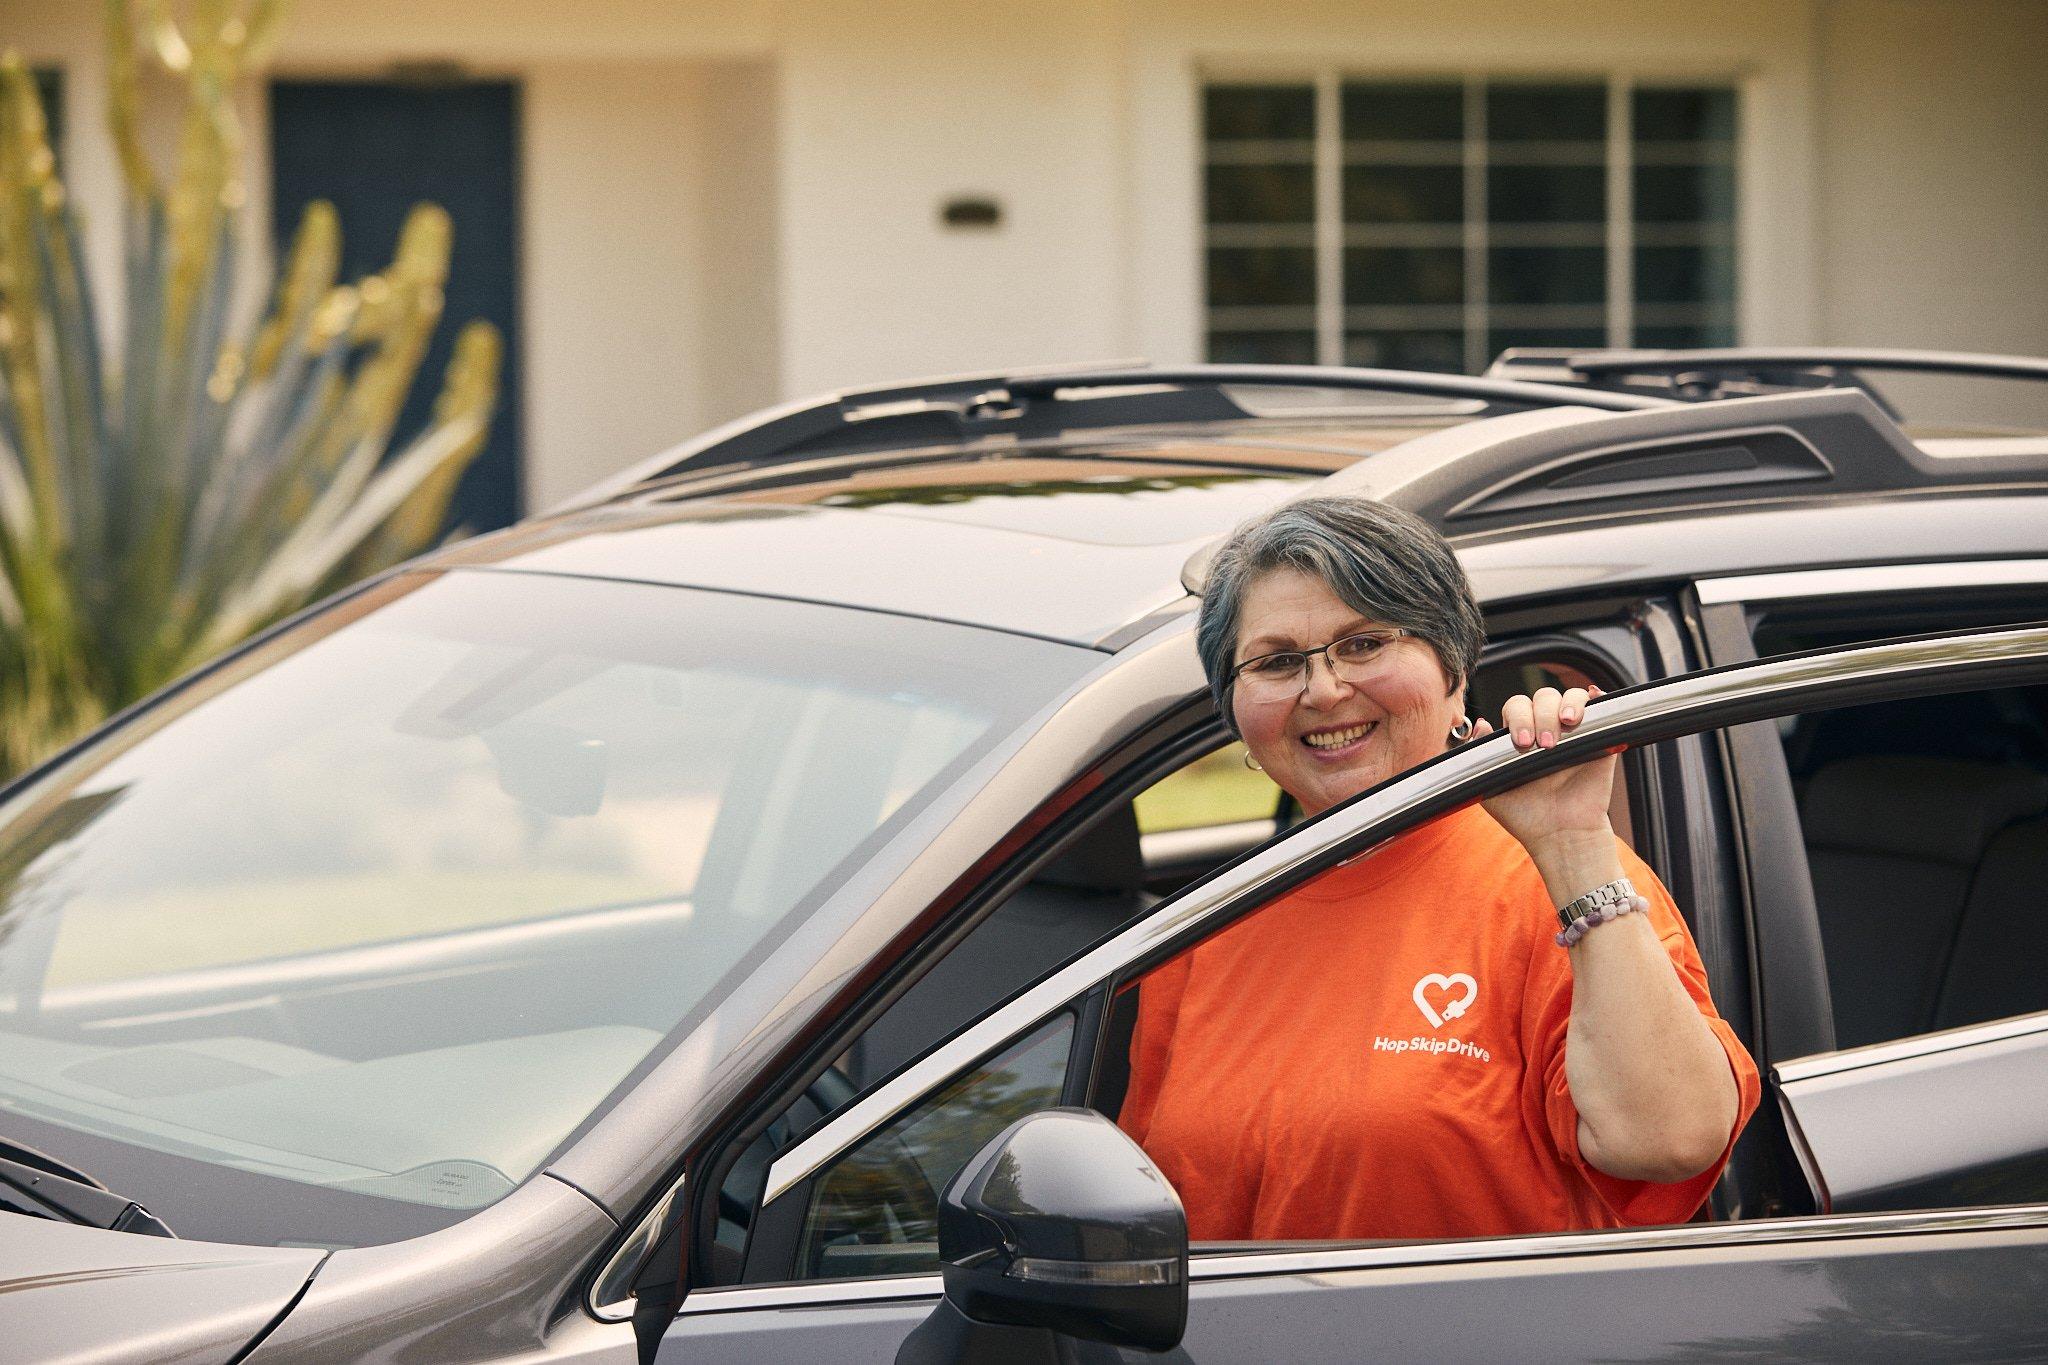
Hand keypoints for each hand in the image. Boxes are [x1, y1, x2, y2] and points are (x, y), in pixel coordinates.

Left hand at [1469, 686, 1618, 853]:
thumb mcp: (1490, 786)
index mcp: (1521, 735)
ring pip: (1569, 697)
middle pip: (1542, 698)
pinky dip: (1595, 698)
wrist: (1560, 836)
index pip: (1517, 707)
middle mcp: (1547, 729)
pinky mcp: (1600, 739)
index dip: (1518, 717)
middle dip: (1540, 716)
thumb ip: (1479, 756)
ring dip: (1567, 705)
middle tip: (1543, 745)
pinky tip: (1592, 700)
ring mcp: (1575, 733)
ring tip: (1567, 724)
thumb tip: (1481, 724)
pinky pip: (1600, 708)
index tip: (1522, 743)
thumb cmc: (1524, 815)